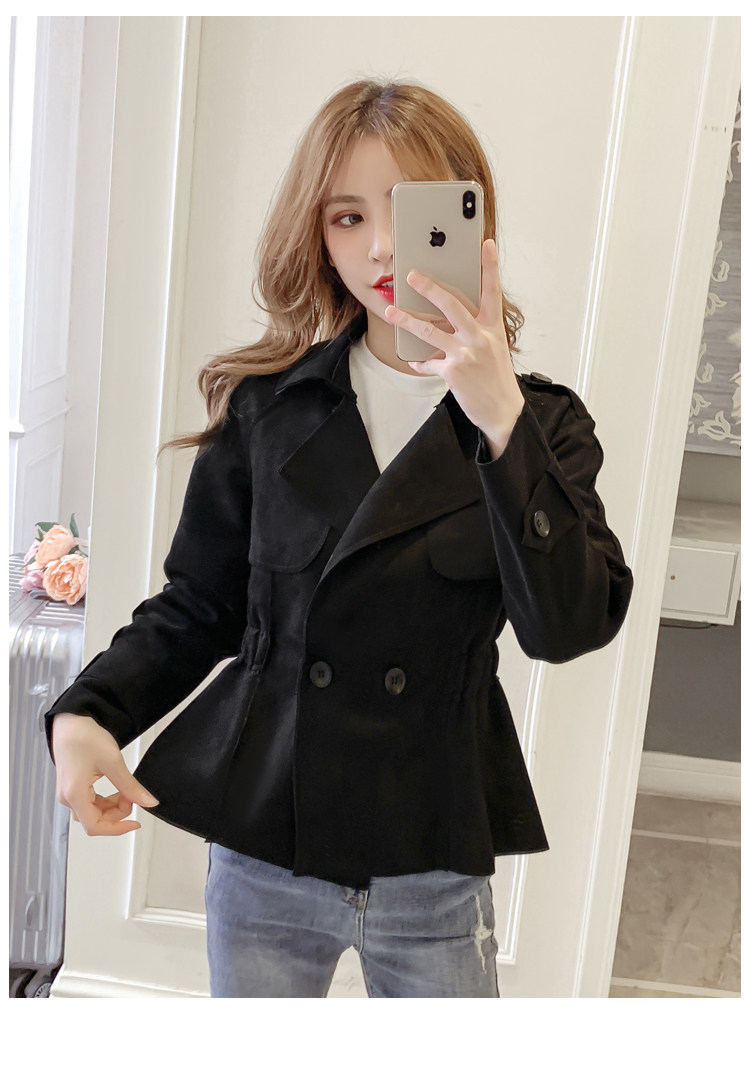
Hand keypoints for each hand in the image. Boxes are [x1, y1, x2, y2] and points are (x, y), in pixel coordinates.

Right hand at [52, 712, 158, 835]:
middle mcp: (67, 797)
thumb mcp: (113, 762)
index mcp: (74, 794)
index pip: (94, 826)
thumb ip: (130, 786)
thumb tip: (148, 802)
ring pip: (92, 812)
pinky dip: (105, 800)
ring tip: (126, 790)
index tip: (135, 823)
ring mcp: (68, 792)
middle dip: (117, 813)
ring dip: (112, 806)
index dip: (117, 829)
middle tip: (133, 796)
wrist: (71, 721)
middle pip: (94, 820)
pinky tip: (117, 789)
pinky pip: (89, 803)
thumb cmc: (85, 737)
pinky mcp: (72, 786)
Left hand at [384, 239, 524, 457]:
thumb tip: (450, 320)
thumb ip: (476, 330)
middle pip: (451, 305)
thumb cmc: (496, 378)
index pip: (492, 291)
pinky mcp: (452, 371)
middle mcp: (480, 337)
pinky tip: (417, 362)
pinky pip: (428, 362)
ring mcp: (465, 354)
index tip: (485, 244)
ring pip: (430, 331)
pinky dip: (421, 362)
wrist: (503, 410)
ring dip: (406, 321)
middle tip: (411, 275)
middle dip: (429, 288)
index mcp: (493, 328)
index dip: (490, 266)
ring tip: (391, 312)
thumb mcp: (494, 348)